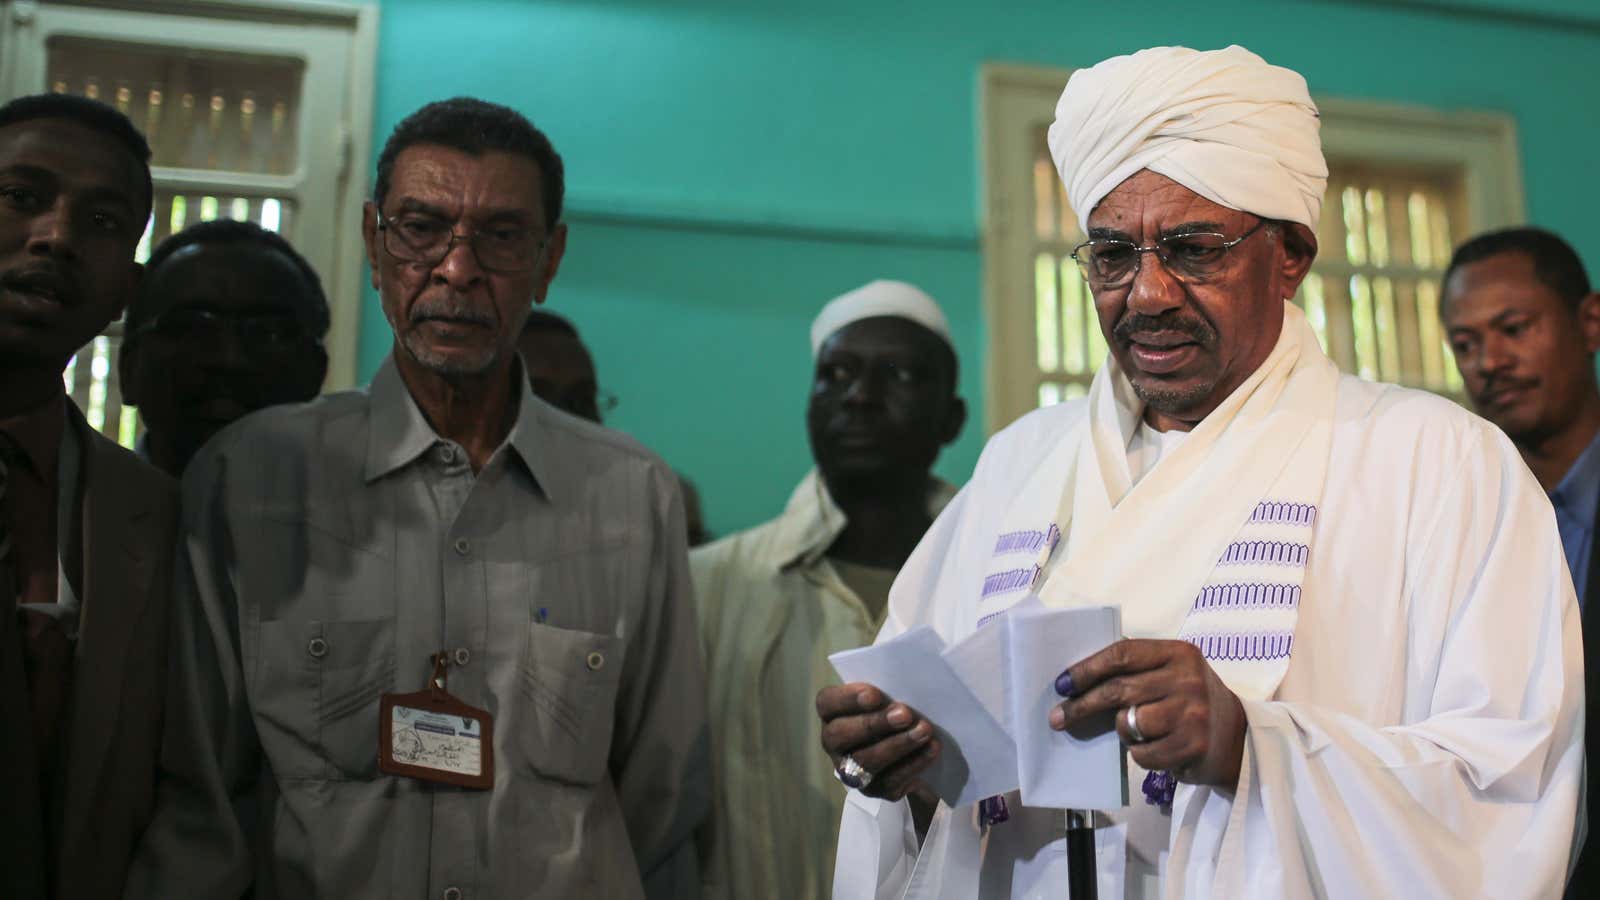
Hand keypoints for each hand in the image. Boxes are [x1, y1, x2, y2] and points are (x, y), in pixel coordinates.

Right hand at [816, 682, 940, 800]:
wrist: (906, 751)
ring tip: (924, 730)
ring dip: (898, 744)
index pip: (827, 703)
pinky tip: (931, 749)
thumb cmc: (890, 712)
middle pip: (841, 735)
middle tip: (905, 714)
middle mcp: (833, 743)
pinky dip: (914, 763)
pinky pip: (890, 781)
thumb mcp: (885, 698)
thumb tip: (903, 696)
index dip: (848, 699)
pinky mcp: (873, 790)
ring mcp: (850, 770)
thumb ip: (886, 693)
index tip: (874, 694)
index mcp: (831, 713)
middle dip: (874, 724)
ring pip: (866, 761)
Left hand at [1050, 639, 1245, 788]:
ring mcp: (1192, 712)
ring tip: (1135, 733)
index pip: (1122, 654)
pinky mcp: (1192, 745)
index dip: (1087, 669)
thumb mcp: (1170, 675)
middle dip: (1082, 705)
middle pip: (1118, 689)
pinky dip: (1139, 754)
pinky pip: (1142, 753)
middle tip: (1058, 717)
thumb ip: (1135, 673)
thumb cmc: (1189, 703)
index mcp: (1178, 653)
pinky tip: (1154, 749)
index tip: (1061, 684)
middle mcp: (1187, 679)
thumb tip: (1075, 685)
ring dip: (1121, 731)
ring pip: (1128, 722)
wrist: (1237, 739)